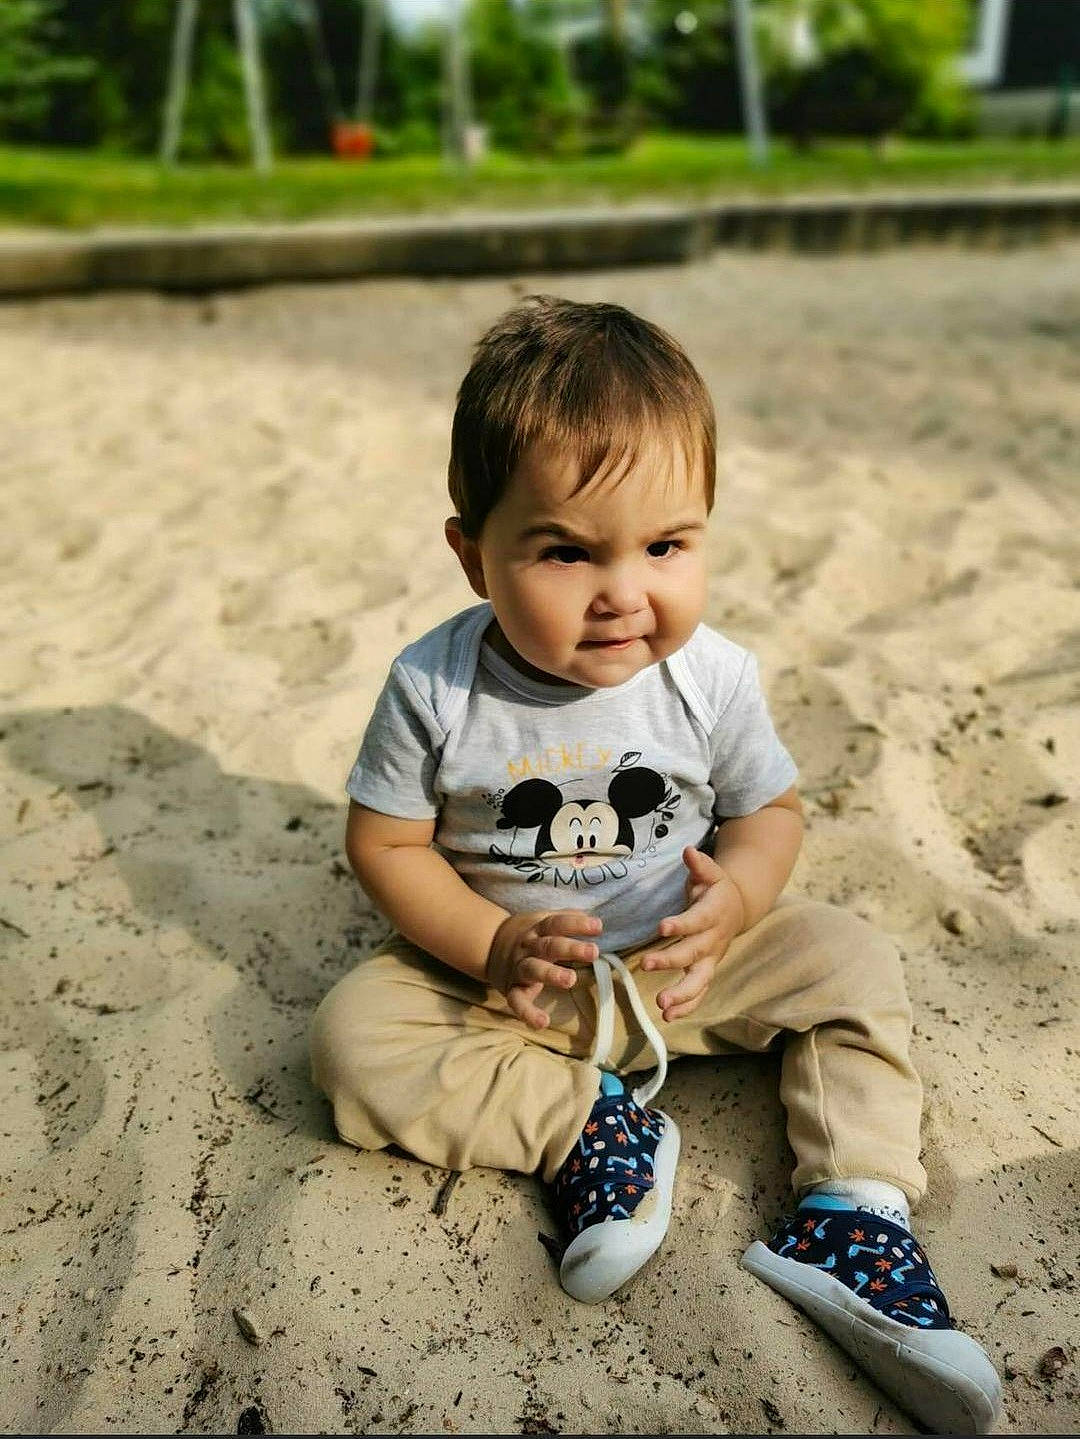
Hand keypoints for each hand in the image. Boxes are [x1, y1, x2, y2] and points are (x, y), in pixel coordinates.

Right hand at [486, 909, 601, 1029]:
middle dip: (571, 948)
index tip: (597, 927)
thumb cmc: (528, 936)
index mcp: (537, 930)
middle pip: (549, 946)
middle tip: (593, 952)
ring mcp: (519, 968)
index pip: (557, 923)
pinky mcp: (511, 989)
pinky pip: (517, 1001)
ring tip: (570, 979)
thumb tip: (593, 919)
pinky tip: (542, 1022)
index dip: (576, 924)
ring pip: (533, 969)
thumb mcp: (541, 921)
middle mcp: (528, 947)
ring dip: (551, 974)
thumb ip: (566, 918)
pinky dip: (528, 1013)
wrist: (488, 946)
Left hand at [638, 847, 745, 1022]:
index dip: (681, 924)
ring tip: (661, 1005)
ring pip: (699, 980)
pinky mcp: (707, 970)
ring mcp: (711, 959)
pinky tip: (667, 1017)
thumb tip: (689, 852)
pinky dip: (686, 1006)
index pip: (697, 921)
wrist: (738, 908)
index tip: (661, 927)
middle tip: (646, 964)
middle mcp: (713, 940)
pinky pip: (699, 992)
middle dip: (670, 960)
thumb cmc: (716, 889)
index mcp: (714, 914)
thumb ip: (700, 864)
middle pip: (693, 953)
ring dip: (681, 994)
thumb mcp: (711, 872)